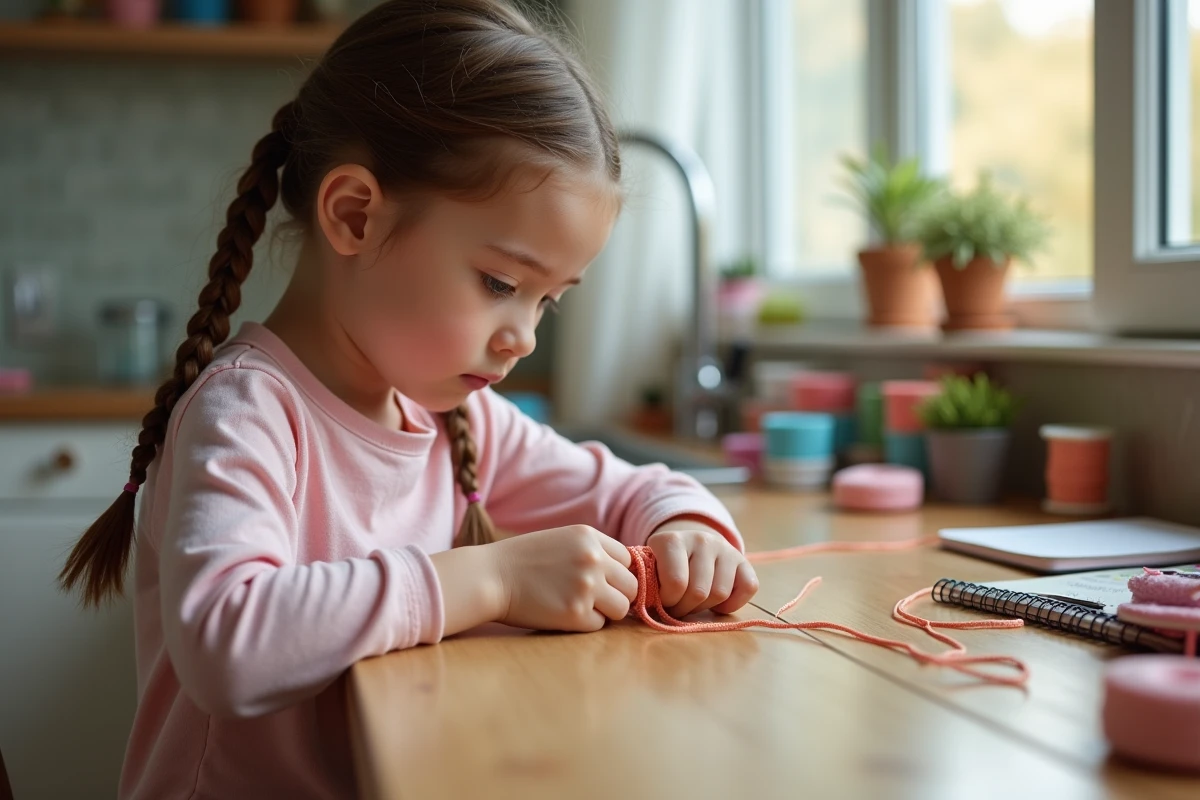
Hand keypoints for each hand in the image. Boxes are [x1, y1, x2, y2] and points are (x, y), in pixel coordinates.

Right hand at [491, 525, 639, 631]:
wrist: (489, 576)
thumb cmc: (521, 560)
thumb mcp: (561, 540)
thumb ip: (591, 551)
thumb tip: (623, 574)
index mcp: (589, 537)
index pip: (628, 560)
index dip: (617, 574)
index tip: (603, 582)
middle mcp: (593, 559)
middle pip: (631, 585)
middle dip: (616, 595)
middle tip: (593, 599)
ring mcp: (586, 587)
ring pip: (622, 608)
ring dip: (605, 612)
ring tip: (579, 607)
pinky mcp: (575, 614)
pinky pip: (598, 625)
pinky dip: (585, 624)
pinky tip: (562, 614)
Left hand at [646, 522, 758, 617]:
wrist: (690, 547)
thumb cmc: (665, 568)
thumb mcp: (651, 571)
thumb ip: (649, 586)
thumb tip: (652, 604)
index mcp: (671, 540)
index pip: (676, 583)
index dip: (668, 601)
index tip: (663, 599)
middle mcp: (700, 539)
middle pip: (698, 592)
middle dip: (685, 608)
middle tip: (679, 606)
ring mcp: (724, 547)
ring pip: (720, 593)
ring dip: (706, 607)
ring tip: (695, 602)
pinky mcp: (743, 559)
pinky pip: (748, 588)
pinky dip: (733, 604)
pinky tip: (717, 602)